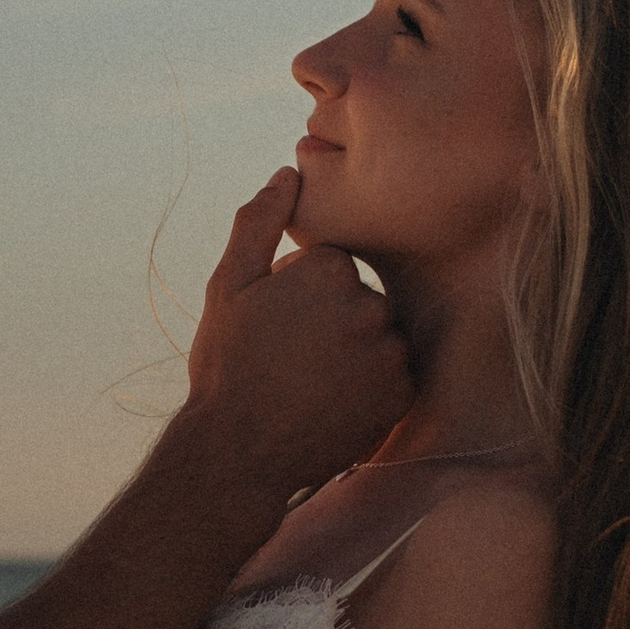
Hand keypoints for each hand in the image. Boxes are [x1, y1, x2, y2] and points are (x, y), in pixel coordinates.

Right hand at [182, 169, 411, 495]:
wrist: (238, 456)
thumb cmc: (227, 367)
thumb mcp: (228, 288)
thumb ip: (259, 223)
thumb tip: (289, 173)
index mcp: (329, 270)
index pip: (331, 264)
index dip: (298, 293)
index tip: (274, 326)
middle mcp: (370, 305)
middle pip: (360, 299)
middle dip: (331, 322)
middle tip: (289, 360)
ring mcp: (390, 353)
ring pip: (379, 337)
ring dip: (353, 354)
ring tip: (309, 384)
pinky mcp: (402, 395)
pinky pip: (393, 376)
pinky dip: (370, 388)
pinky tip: (332, 403)